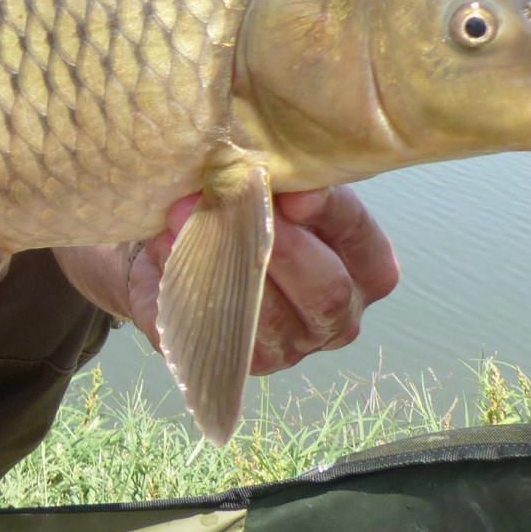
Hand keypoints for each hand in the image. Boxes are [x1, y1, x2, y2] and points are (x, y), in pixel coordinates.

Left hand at [60, 186, 399, 375]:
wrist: (174, 238)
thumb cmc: (242, 206)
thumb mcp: (274, 184)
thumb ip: (284, 181)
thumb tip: (264, 169)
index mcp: (361, 273)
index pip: (365, 248)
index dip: (334, 217)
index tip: (295, 191)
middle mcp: (332, 319)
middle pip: (326, 292)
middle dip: (280, 244)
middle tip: (237, 200)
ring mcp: (281, 349)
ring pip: (265, 317)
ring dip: (223, 259)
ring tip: (185, 212)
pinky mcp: (222, 361)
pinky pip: (206, 330)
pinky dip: (183, 284)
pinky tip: (165, 246)